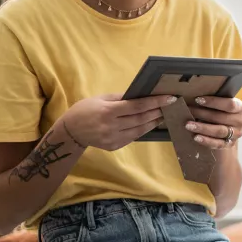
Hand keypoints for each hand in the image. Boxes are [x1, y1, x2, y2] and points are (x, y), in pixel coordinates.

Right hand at [62, 93, 176, 150]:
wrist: (70, 131)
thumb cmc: (85, 109)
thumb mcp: (101, 98)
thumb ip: (121, 98)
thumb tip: (141, 95)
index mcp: (108, 111)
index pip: (137, 106)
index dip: (155, 102)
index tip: (169, 98)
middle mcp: (111, 126)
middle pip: (141, 119)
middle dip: (158, 112)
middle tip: (171, 106)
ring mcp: (113, 139)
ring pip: (140, 130)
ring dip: (154, 122)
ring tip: (163, 115)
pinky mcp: (114, 146)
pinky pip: (133, 137)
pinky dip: (143, 130)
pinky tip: (150, 124)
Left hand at [186, 96, 241, 149]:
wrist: (227, 129)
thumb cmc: (220, 112)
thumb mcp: (219, 105)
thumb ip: (208, 100)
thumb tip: (181, 95)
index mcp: (239, 107)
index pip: (229, 104)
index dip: (213, 102)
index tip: (197, 99)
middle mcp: (239, 121)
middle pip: (220, 117)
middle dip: (202, 114)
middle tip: (187, 111)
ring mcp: (236, 134)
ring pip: (219, 131)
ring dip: (202, 128)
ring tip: (188, 125)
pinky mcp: (229, 144)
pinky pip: (217, 144)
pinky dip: (206, 141)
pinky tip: (196, 137)